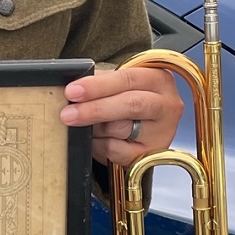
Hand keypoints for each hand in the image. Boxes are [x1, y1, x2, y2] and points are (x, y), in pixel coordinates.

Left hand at [60, 66, 183, 165]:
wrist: (145, 128)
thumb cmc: (129, 99)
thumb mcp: (120, 84)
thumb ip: (101, 81)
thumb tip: (73, 88)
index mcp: (159, 79)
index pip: (128, 79)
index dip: (98, 85)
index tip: (72, 91)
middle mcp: (167, 105)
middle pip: (130, 105)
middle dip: (94, 109)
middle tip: (67, 114)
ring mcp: (161, 133)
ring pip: (120, 129)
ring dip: (94, 127)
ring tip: (80, 123)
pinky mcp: (150, 155)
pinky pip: (116, 150)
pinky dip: (98, 145)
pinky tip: (93, 138)